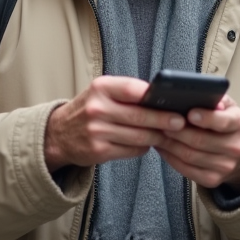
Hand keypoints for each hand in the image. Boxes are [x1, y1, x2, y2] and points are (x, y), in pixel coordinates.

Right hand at [44, 76, 185, 171]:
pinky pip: (132, 150)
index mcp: (100, 88)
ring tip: (168, 134)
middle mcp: (97, 109)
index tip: (172, 100)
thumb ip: (127, 92)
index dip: (154, 96)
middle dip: (163, 120)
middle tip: (180, 122)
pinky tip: (147, 143)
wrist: (58, 134)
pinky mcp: (99, 151)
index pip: (132, 89)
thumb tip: (163, 99)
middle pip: (139, 116)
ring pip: (139, 136)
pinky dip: (143, 147)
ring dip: (157, 136)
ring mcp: (97, 131)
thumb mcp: (101, 92)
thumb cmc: (89, 109)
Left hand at [155, 95, 239, 189]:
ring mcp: (225, 166)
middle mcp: (236, 147)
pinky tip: (162, 148)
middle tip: (160, 122)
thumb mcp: (227, 106)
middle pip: (200, 141)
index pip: (223, 121)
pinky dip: (170, 158)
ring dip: (169, 144)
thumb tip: (202, 95)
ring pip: (190, 156)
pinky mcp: (213, 179)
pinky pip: (186, 169)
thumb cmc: (226, 122)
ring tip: (157, 133)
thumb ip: (215, 98)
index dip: (205, 118)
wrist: (239, 152)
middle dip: (177, 131)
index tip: (189, 113)